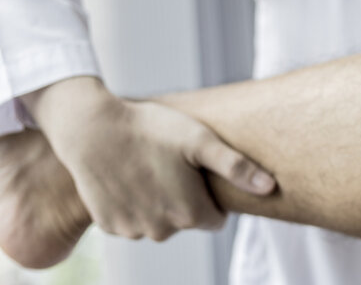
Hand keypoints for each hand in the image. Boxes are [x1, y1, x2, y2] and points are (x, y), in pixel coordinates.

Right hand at [20, 77, 275, 240]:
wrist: (90, 128)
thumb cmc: (151, 129)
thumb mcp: (200, 141)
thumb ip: (237, 168)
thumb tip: (270, 188)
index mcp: (191, 215)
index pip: (215, 219)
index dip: (208, 193)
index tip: (194, 171)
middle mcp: (162, 231)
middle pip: (186, 220)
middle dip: (182, 198)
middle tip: (168, 165)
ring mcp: (133, 231)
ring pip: (158, 222)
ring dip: (157, 202)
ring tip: (146, 168)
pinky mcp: (108, 226)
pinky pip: (131, 220)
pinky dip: (131, 204)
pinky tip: (126, 177)